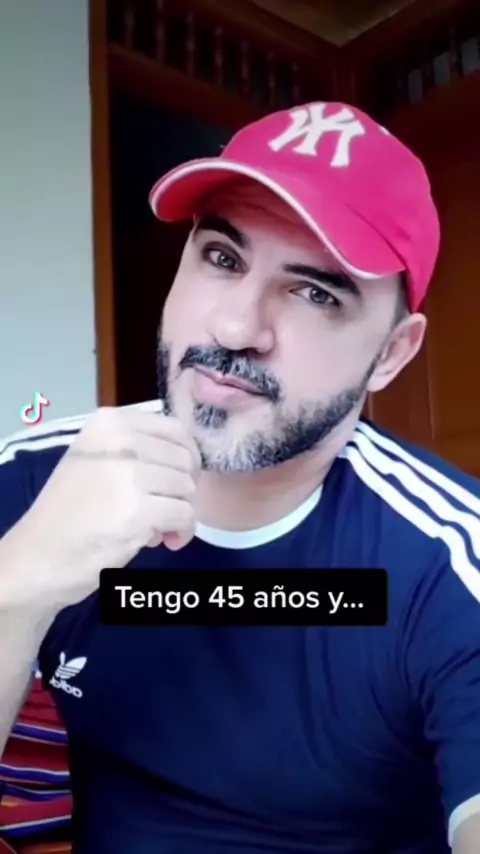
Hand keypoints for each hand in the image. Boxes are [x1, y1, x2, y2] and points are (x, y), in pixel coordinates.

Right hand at [10, 407, 200, 608]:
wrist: (40, 555)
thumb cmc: (70, 510)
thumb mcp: (96, 459)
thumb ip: (138, 450)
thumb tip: (190, 464)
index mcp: (109, 423)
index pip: (175, 429)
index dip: (186, 457)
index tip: (177, 480)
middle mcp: (120, 441)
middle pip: (185, 460)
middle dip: (184, 489)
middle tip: (165, 510)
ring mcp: (130, 475)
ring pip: (188, 488)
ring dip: (182, 512)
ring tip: (158, 527)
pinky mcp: (139, 510)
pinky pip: (185, 515)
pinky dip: (182, 532)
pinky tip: (164, 541)